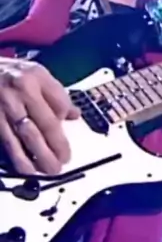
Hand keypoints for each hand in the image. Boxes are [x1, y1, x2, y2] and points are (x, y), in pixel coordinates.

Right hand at [0, 57, 78, 175]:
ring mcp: (4, 105)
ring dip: (39, 155)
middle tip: (63, 161)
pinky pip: (7, 140)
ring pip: (25, 135)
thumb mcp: (34, 72)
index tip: (67, 136)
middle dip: (57, 145)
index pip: (60, 103)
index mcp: (36, 77)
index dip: (66, 120)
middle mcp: (21, 90)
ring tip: (48, 169)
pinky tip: (25, 167)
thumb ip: (54, 93)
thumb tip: (74, 115)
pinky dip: (17, 156)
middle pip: (46, 122)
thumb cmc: (8, 73)